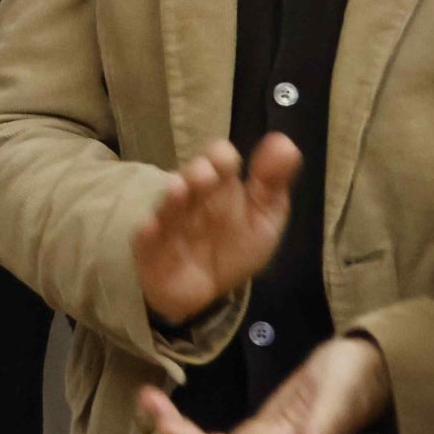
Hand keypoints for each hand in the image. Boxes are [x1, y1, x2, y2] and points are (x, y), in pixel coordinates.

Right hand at [133, 135, 300, 325]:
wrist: (205, 290)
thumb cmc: (233, 246)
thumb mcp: (263, 217)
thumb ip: (272, 182)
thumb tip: (286, 142)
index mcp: (218, 184)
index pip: (217, 159)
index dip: (221, 157)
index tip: (228, 161)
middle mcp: (191, 197)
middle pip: (190, 178)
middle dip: (197, 174)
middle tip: (205, 175)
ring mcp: (169, 223)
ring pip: (167, 205)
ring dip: (172, 197)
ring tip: (179, 190)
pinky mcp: (151, 251)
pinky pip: (146, 240)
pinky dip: (148, 233)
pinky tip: (152, 227)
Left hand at [141, 336, 391, 433]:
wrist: (371, 368)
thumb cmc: (358, 377)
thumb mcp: (342, 393)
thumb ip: (325, 424)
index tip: (165, 423)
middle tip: (147, 399)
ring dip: (181, 433)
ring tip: (149, 400)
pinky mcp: (266, 431)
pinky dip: (194, 428)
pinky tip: (171, 412)